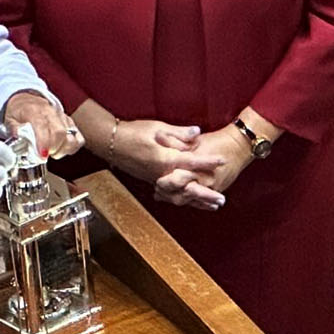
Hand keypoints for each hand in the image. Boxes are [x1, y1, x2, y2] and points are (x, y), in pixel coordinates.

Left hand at [1, 90, 80, 159]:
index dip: (44, 143)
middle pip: (60, 133)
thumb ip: (14, 130)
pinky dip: (73, 147)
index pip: (43, 126)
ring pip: (72, 137)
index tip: (42, 155)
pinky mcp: (70, 124)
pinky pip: (78, 138)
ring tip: (52, 151)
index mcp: (35, 111)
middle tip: (43, 154)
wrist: (26, 100)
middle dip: (53, 149)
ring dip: (63, 149)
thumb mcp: (10, 120)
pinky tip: (62, 148)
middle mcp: (51, 113)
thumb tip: (17, 138)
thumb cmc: (18, 112)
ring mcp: (62, 118)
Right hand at [108, 119, 226, 209]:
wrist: (111, 143)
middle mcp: (162, 173)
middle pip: (188, 186)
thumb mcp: (157, 128)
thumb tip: (197, 133)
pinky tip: (193, 202)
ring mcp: (156, 179)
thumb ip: (179, 133)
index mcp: (164, 158)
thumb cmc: (133, 132)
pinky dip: (184, 198)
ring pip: (180, 194)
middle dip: (206, 194)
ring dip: (198, 200)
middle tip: (222, 199)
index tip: (223, 161)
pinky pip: (171, 193)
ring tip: (213, 205)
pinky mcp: (152, 180)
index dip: (208, 161)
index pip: (191, 161)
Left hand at [157, 125, 251, 204]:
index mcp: (196, 166)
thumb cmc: (216, 142)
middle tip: (157, 192)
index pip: (177, 178)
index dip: (165, 182)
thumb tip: (158, 136)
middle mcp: (204, 179)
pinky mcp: (216, 191)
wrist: (239, 147)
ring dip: (175, 198)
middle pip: (181, 193)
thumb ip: (175, 140)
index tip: (155, 182)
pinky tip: (178, 200)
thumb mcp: (194, 140)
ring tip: (162, 196)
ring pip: (189, 199)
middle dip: (168, 194)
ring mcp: (210, 187)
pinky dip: (188, 201)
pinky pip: (200, 201)